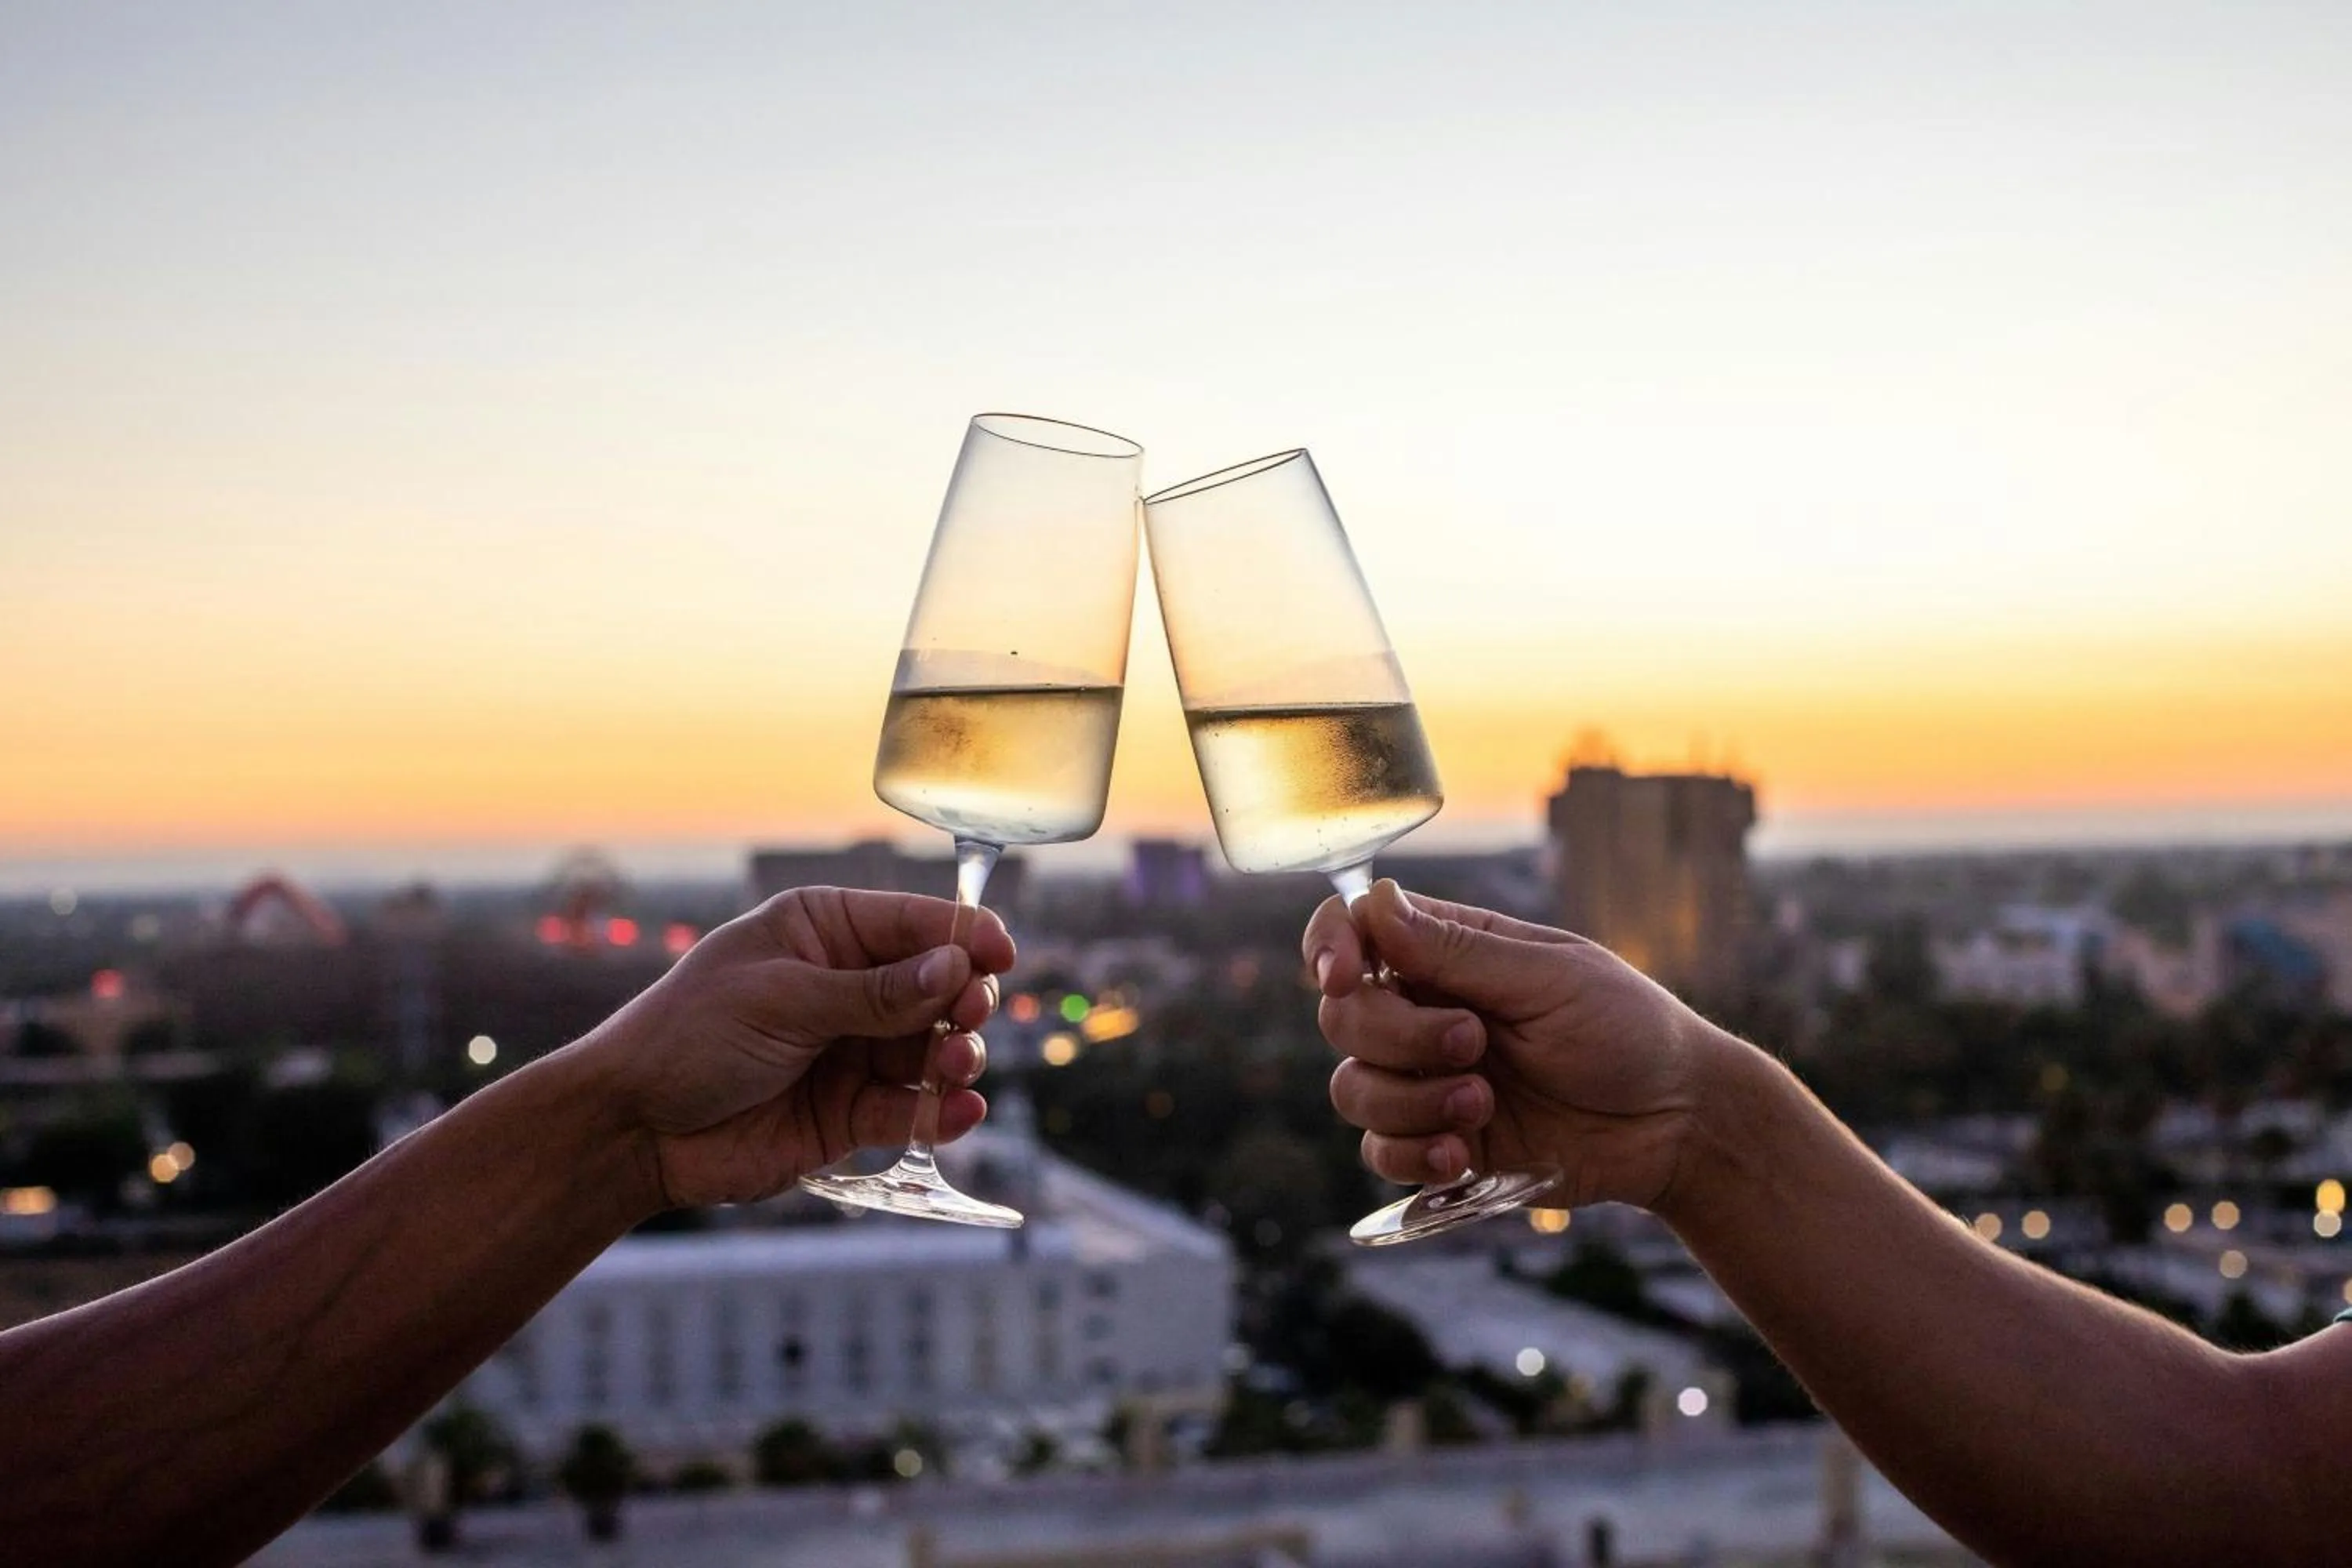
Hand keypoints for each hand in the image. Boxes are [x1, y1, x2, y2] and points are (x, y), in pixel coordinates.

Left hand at [574, 887, 1012, 1209]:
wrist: (632, 1128)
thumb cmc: (688, 1036)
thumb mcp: (781, 999)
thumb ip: (873, 991)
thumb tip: (955, 967)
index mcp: (824, 932)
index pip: (914, 924)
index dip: (964, 937)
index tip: (1000, 954)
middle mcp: (847, 987)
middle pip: (939, 987)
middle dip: (964, 1000)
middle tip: (969, 1015)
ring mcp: (853, 1052)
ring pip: (934, 1050)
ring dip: (957, 1057)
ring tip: (956, 1066)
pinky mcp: (850, 1114)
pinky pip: (913, 1110)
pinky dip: (942, 1113)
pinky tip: (959, 1111)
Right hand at [1304, 880, 1736, 1212]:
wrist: (1676, 1125)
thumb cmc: (1629, 1030)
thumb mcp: (1551, 978)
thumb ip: (1457, 950)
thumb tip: (1375, 900)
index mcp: (1450, 953)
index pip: (1355, 931)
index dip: (1329, 947)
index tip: (1342, 974)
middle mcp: (1427, 1011)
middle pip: (1342, 1017)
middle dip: (1396, 1037)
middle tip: (1474, 1044)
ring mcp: (1429, 1080)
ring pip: (1352, 1089)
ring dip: (1410, 1102)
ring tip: (1482, 1107)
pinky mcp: (1442, 1142)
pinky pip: (1380, 1152)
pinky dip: (1412, 1155)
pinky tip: (1464, 1155)